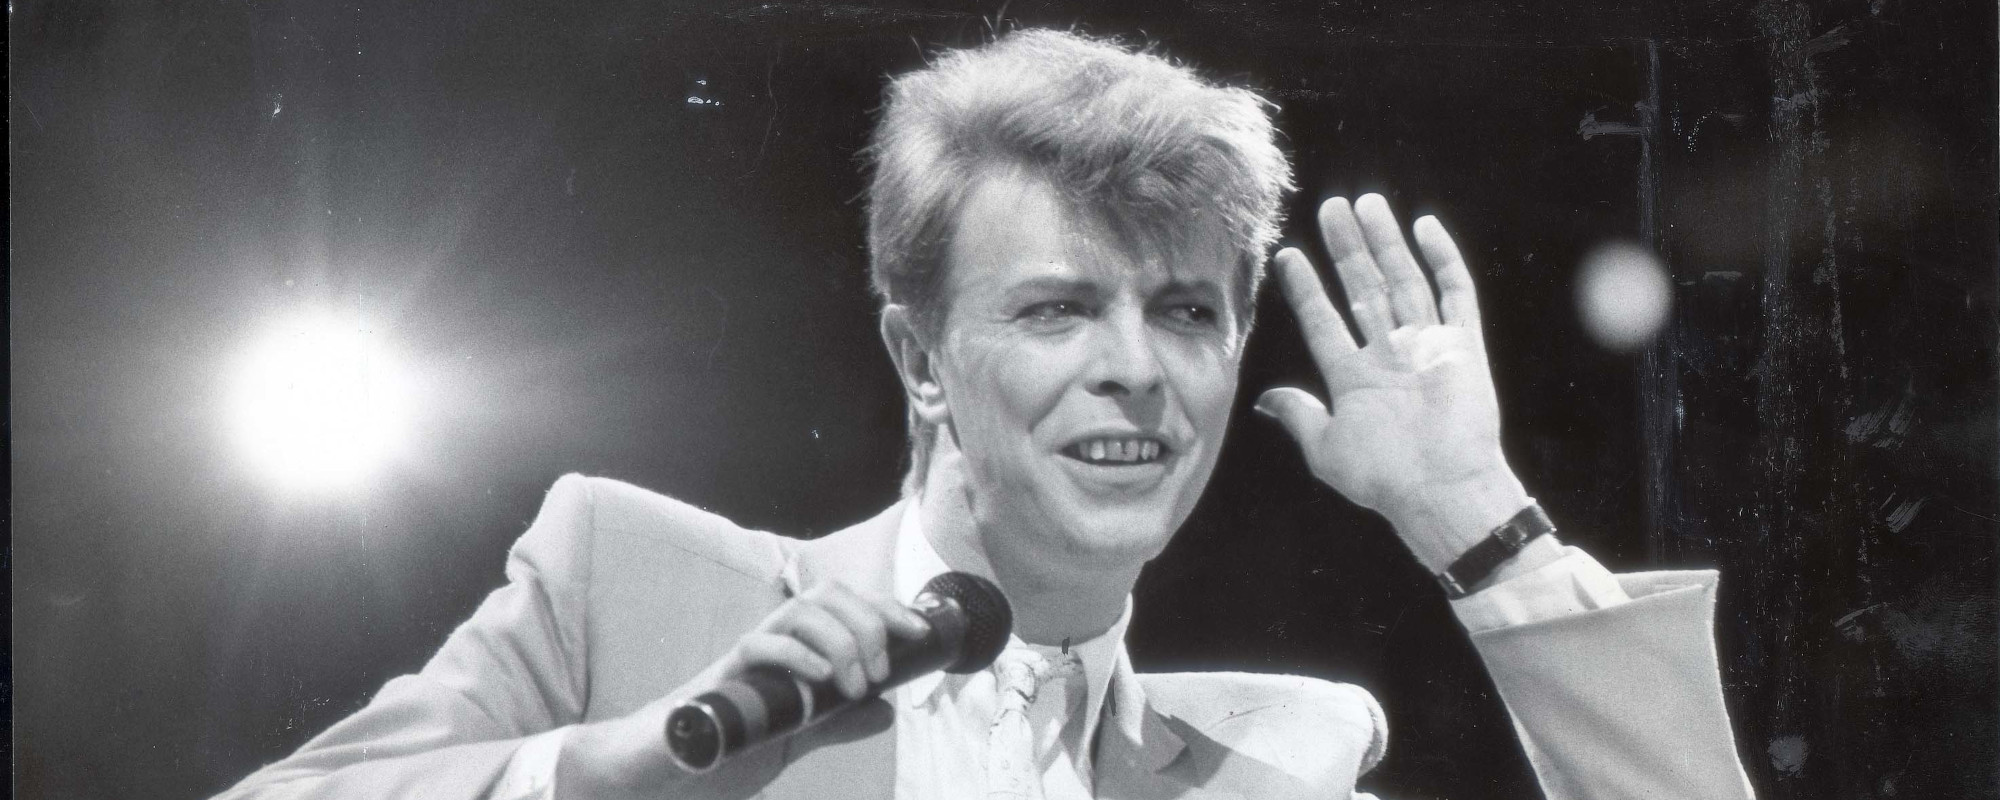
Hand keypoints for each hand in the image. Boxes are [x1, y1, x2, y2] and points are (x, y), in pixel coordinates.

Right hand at [555, 582, 929, 797]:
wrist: (662, 772)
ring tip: (855, 682)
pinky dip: (798, 655)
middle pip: (825, 596)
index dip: (886, 609)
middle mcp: (769, 644)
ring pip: (797, 612)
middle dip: (868, 622)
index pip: (844, 606)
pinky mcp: (718, 679)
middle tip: (879, 672)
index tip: (919, 634)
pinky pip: (757, 646)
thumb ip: (836, 723)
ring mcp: (743, 658)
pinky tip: (823, 678)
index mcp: (791, 652)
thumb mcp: (794, 737)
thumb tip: (887, 711)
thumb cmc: (721, 750)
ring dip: (841, 640)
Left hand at [1256, 194, 1530, 573]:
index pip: (1323, 320)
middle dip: (1347, 248)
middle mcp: (1390, 355)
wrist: (1441, 490)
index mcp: (1354, 378)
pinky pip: (1454, 292)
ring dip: (1385, 242)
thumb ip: (1298, 415)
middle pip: (1364, 288)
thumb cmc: (1384, 477)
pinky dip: (1442, 259)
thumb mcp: (1326, 448)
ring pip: (1403, 280)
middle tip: (1330, 207)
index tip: (1287, 255)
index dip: (1305, 288)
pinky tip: (1423, 227)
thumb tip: (1265, 401)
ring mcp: (1427, 347)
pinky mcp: (1463, 346)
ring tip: (1364, 203)